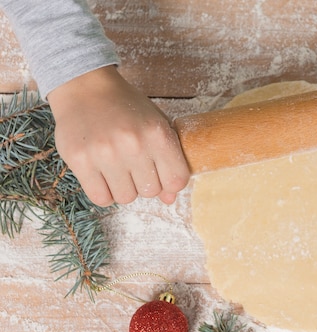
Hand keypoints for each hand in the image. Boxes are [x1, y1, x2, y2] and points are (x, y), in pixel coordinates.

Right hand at [48, 66, 189, 205]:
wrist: (86, 87)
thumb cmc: (127, 108)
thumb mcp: (156, 124)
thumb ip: (169, 160)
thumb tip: (170, 199)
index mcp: (157, 134)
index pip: (176, 181)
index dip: (171, 183)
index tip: (162, 175)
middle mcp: (133, 144)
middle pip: (151, 192)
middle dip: (145, 183)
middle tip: (135, 166)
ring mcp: (105, 153)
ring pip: (126, 198)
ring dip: (123, 188)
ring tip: (117, 168)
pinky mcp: (80, 160)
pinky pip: (101, 198)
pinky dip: (104, 192)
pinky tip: (103, 175)